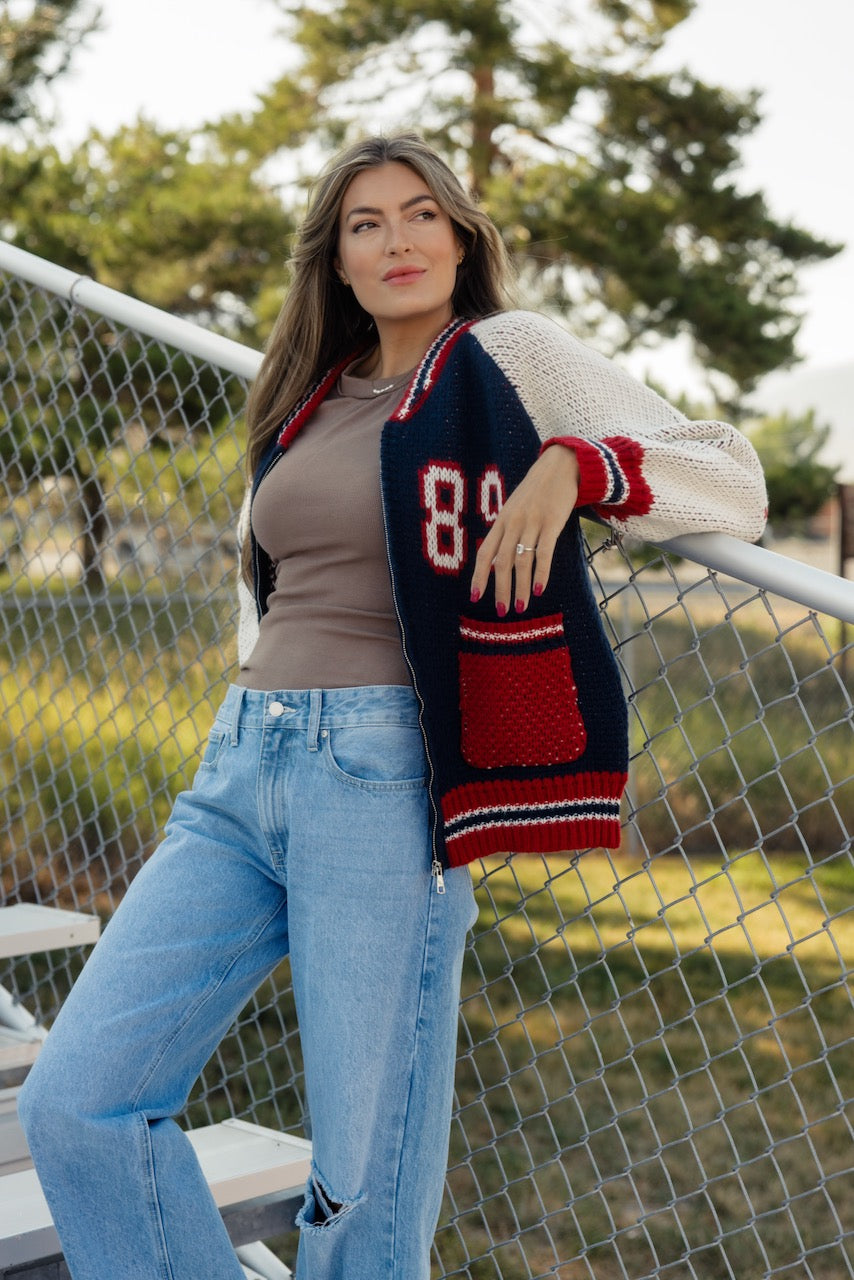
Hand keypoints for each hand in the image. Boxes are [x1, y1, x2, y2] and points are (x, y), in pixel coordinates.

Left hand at [470, 446, 579, 614]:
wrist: (562, 465)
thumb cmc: (538, 491)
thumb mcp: (516, 508)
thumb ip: (508, 532)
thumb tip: (499, 561)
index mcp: (502, 521)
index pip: (485, 553)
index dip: (478, 576)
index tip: (475, 597)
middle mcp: (513, 523)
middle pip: (502, 562)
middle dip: (500, 589)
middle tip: (501, 611)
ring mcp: (532, 522)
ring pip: (522, 561)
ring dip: (521, 587)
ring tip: (521, 607)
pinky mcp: (552, 522)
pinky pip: (544, 552)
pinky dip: (541, 573)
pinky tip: (539, 590)